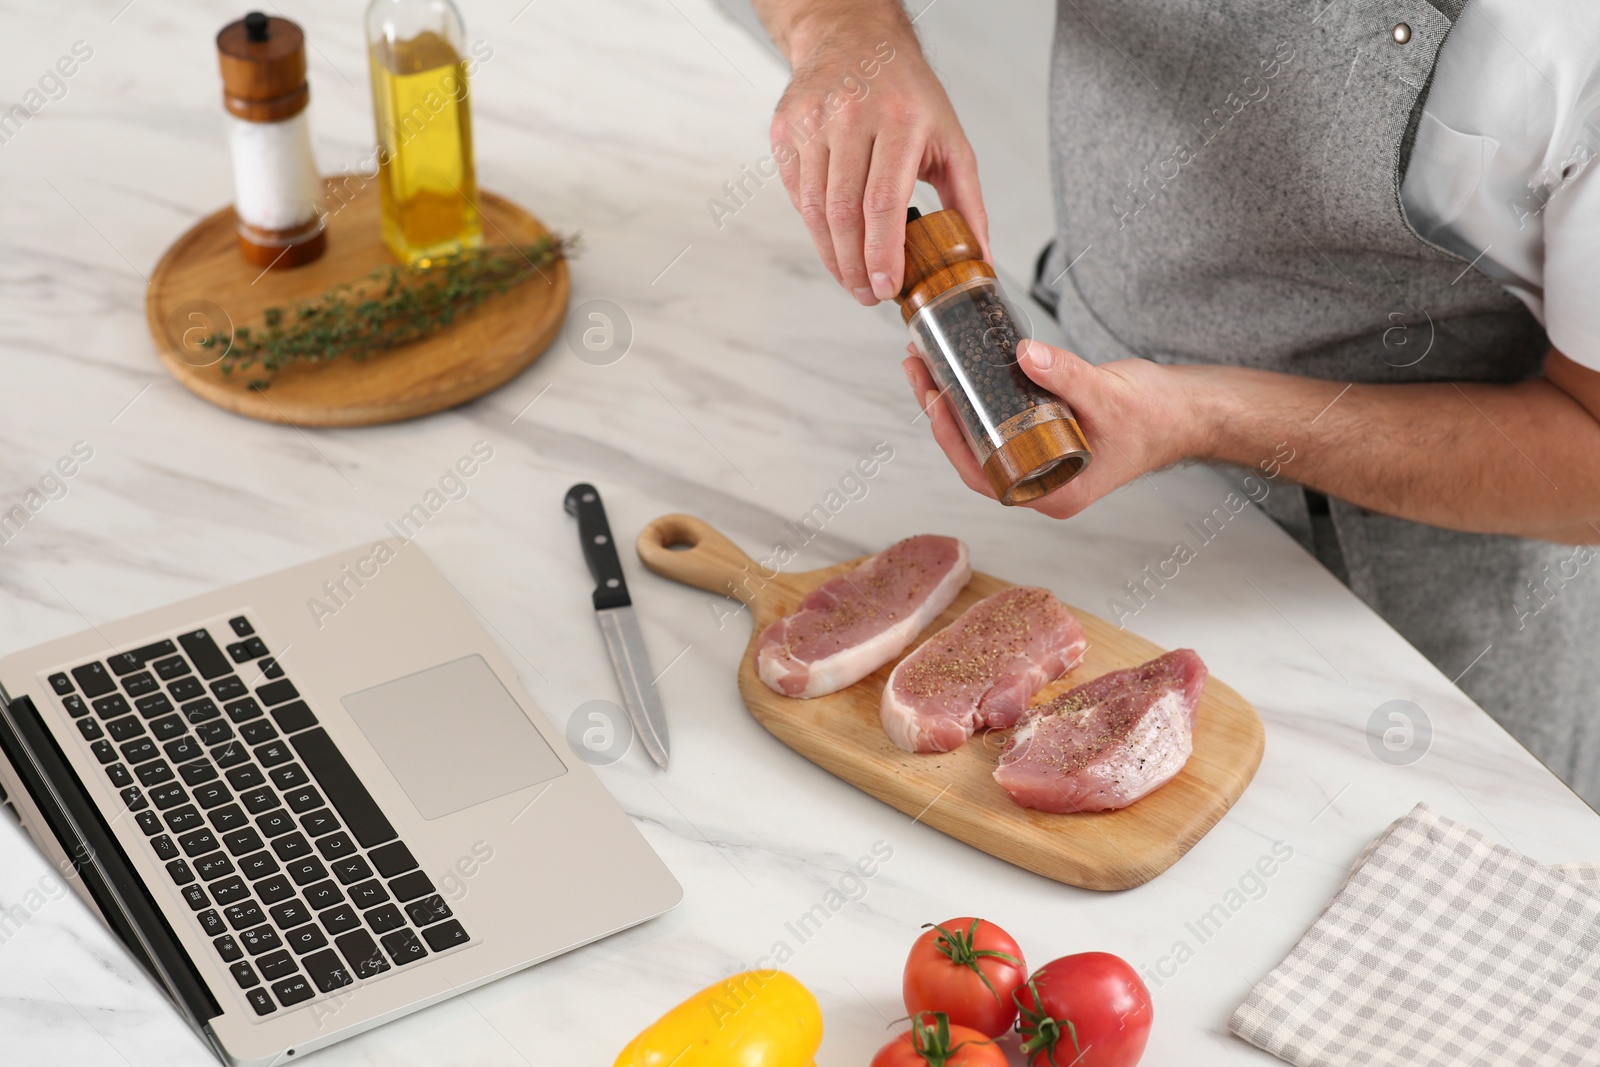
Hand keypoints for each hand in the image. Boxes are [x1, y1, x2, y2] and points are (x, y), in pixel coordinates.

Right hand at [770, 19, 987, 305]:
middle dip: (854, 265)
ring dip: (831, 254)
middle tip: (867, 294)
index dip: (881, 253)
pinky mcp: (786, 129)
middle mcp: (851, 116)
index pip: (883, 201)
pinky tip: (832, 238)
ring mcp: (812, 121)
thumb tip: (979, 259)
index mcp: (899, 119)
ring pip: (813, 208)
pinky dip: (813, 225)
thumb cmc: (906, 93)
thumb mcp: (950, 138)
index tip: (886, 287)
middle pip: (844, 212)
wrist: (853, 39)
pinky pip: (795, 193)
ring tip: (850, 278)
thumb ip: (966, 202)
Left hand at [903, 340, 1209, 518]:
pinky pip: (997, 421)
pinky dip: (976, 394)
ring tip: (925, 361)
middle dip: (941, 412)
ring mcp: (1038, 462)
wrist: (1184, 411)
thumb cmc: (1156, 416)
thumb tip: (1023, 353)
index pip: (984, 475)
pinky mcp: (1040, 436)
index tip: (935, 400)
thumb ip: (1066, 375)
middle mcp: (1039, 484)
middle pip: (973, 453)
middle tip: (917, 368)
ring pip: (980, 436)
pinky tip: (957, 366)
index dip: (952, 439)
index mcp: (1052, 493)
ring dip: (952, 400)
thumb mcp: (1108, 394)